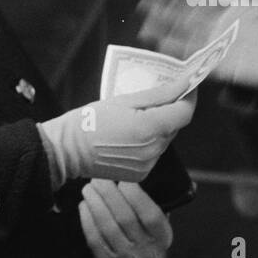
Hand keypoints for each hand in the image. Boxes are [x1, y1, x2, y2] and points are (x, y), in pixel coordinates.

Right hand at [38, 76, 195, 181]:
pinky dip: (148, 143)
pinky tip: (129, 137)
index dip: (189, 96)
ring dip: (158, 127)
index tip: (187, 85)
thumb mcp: (124, 100)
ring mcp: (148, 164)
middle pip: (174, 126)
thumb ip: (159, 94)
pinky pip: (153, 153)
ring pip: (164, 140)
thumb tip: (184, 83)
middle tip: (154, 99)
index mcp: (150, 128)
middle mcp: (154, 149)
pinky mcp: (141, 174)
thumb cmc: (91, 120)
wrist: (67, 151)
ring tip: (134, 119)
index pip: (185, 112)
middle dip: (169, 111)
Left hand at [79, 180, 172, 257]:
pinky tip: (84, 205)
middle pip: (125, 218)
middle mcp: (146, 251)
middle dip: (109, 194)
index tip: (124, 179)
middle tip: (98, 178)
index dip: (137, 196)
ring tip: (89, 188)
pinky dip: (87, 219)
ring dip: (95, 203)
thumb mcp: (154, 217)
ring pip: (107, 227)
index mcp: (163, 237)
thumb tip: (139, 166)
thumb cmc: (141, 226)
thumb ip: (151, 196)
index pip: (151, 216)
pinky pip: (94, 239)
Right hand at [136, 0, 257, 90]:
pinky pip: (196, 54)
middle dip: (169, 5)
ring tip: (148, 21)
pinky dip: (178, 48)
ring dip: (168, 26)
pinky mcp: (223, 62)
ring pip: (187, 31)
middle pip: (191, 11)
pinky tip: (162, 43)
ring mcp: (223, 41)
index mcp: (240, 4)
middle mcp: (227, 22)